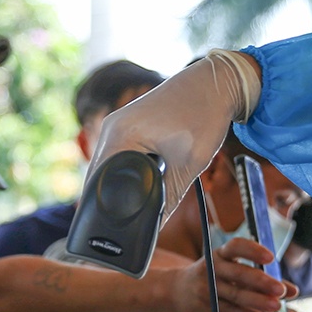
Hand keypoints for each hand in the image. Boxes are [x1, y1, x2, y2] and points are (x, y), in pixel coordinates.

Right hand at [89, 51, 260, 222]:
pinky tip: (135, 182)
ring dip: (114, 184)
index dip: (106, 209)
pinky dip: (122, 170)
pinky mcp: (125, 124)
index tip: (115, 227)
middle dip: (108, 200)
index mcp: (121, 135)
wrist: (215, 83)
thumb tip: (152, 228)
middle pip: (97, 176)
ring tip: (130, 205)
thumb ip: (168, 199)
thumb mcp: (188, 165)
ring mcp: (116, 124)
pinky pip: (115, 154)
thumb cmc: (204, 116)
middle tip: (123, 223)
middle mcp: (112, 127)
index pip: (98, 184)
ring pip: (105, 166)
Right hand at [168, 238, 292, 311]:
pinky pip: (228, 311)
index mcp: (220, 254)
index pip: (236, 247)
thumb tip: (292, 290)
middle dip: (261, 282)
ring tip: (276, 307)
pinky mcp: (205, 305)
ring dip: (257, 302)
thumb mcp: (231, 272)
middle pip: (239, 273)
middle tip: (281, 290)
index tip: (270, 257)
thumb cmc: (212, 279)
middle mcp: (212, 268)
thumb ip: (262, 279)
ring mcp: (207, 287)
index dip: (253, 250)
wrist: (174, 292)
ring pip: (235, 295)